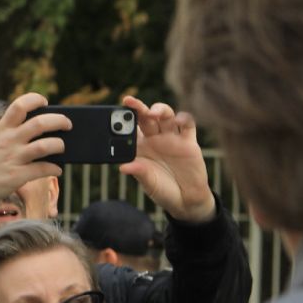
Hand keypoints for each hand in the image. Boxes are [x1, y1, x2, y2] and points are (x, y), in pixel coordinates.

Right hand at [0, 93, 68, 220]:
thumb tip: (41, 134)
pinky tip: (57, 169)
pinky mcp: (16, 177)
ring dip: (60, 145)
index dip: (36, 100)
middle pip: (41, 123)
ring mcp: (13, 159)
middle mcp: (8, 141)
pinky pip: (44, 169)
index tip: (45, 102)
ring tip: (62, 147)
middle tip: (67, 125)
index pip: (20, 105)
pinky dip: (55, 169)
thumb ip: (10, 134)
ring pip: (47, 146)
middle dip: (59, 121)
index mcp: (1, 129)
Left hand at [117, 96, 215, 223]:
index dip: (123, 122)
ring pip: (166, 116)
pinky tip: (178, 120)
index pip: (130, 130)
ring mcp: (172, 138)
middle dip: (138, 109)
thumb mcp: (149, 183)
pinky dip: (184, 118)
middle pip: (146, 118)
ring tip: (153, 113)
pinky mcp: (189, 141)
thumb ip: (139, 173)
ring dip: (160, 110)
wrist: (186, 199)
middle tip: (130, 103)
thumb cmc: (163, 190)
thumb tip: (123, 167)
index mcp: (141, 149)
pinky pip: (187, 124)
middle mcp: (155, 140)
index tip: (113, 114)